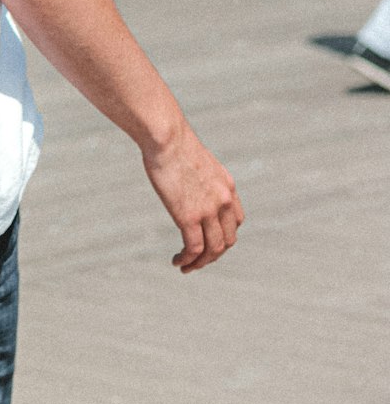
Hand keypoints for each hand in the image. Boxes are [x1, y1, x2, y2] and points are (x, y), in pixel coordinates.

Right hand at [142, 124, 243, 272]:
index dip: (224, 234)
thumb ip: (199, 177)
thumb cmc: (173, 142)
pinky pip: (194, 248)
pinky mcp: (189, 216)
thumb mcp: (196, 160)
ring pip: (213, 249)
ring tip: (186, 266)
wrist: (166, 137)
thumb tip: (188, 181)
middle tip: (198, 259)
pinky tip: (177, 261)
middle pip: (228, 240)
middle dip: (214, 254)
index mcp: (227, 186)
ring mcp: (208, 210)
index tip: (208, 238)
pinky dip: (188, 260)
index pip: (236, 221)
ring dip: (201, 263)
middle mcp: (224, 201)